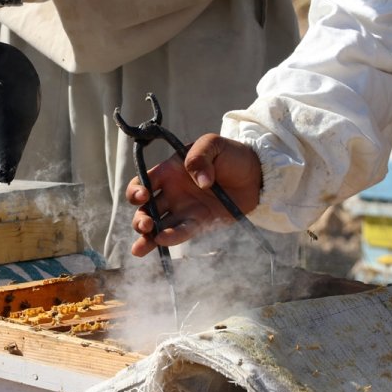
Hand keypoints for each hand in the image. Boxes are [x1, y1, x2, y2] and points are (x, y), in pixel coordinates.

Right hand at [126, 134, 262, 256]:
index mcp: (168, 172)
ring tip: (142, 247)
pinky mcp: (199, 224)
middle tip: (146, 224)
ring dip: (147, 237)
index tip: (142, 196)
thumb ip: (200, 156)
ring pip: (158, 227)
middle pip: (145, 210)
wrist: (256, 174)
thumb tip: (201, 182)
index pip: (142, 183)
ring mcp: (184, 210)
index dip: (135, 192)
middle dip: (140, 220)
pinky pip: (181, 232)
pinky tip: (162, 242)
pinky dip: (171, 238)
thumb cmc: (231, 155)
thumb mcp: (213, 144)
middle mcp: (171, 193)